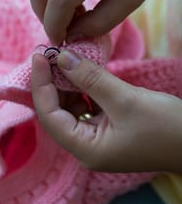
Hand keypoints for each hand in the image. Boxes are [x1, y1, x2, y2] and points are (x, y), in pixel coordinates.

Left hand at [31, 50, 181, 172]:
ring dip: (67, 84)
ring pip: (70, 109)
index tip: (38, 56)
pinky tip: (82, 72)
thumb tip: (61, 58)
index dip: (40, 85)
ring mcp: (96, 141)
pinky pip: (86, 108)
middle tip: (49, 54)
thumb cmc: (166, 127)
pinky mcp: (107, 131)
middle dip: (52, 83)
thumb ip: (90, 79)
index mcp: (86, 149)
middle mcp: (86, 148)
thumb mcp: (126, 100)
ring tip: (64, 59)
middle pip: (56, 113)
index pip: (49, 116)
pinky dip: (82, 90)